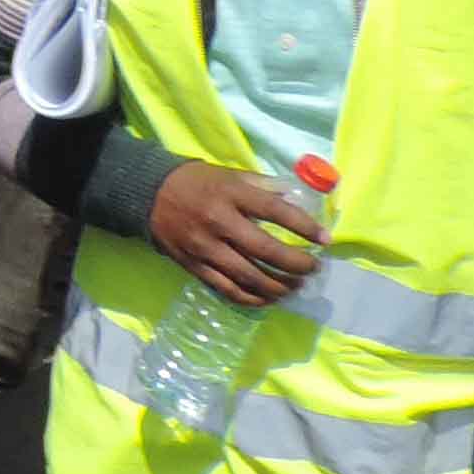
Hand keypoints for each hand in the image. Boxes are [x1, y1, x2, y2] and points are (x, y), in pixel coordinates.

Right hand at [148, 160, 326, 308]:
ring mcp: (205, 248)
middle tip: (313, 268)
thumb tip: (296, 198)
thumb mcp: (229, 174)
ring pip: (249, 276)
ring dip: (279, 285)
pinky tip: (269, 298)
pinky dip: (253, 298)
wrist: (148, 194)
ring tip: (296, 286)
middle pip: (265, 250)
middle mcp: (219, 222)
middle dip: (296, 264)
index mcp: (230, 194)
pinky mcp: (194, 266)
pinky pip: (228, 290)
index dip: (304, 226)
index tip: (325, 239)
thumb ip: (262, 186)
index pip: (275, 211)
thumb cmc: (196, 182)